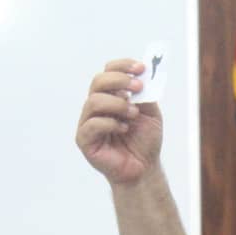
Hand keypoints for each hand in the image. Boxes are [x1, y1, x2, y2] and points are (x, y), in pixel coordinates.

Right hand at [76, 59, 163, 184]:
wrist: (144, 168)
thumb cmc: (144, 141)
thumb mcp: (151, 114)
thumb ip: (146, 94)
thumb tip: (144, 74)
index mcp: (110, 97)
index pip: (108, 72)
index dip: (122, 66)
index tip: (141, 68)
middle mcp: (96, 106)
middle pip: (98, 81)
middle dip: (119, 80)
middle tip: (138, 87)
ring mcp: (88, 122)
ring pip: (94, 101)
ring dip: (117, 104)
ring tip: (133, 114)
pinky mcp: (84, 139)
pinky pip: (92, 124)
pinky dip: (110, 123)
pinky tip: (124, 129)